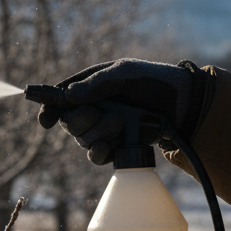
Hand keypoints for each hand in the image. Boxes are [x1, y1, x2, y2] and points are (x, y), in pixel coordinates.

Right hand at [35, 59, 212, 164]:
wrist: (184, 105)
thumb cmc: (154, 81)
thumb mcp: (125, 74)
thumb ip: (96, 83)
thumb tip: (68, 96)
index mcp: (89, 87)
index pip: (59, 99)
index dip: (49, 109)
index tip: (47, 119)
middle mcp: (92, 108)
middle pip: (68, 122)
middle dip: (82, 120)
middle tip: (101, 113)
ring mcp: (103, 128)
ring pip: (81, 139)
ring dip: (98, 132)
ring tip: (121, 122)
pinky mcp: (115, 146)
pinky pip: (96, 156)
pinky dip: (98, 152)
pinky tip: (106, 146)